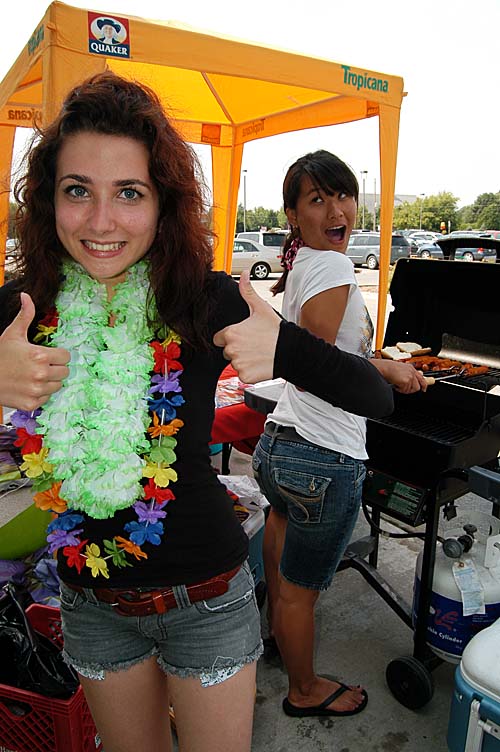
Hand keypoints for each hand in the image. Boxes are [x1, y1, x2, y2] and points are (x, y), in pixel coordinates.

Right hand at [0, 292, 69, 410]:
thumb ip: (25, 315)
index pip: (66, 357)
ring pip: (57, 385)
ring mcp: (36, 390)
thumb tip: (26, 296)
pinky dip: (40, 393)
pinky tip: (28, 386)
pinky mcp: (32, 403)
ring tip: (34, 375)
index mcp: (40, 355)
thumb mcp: (12, 334)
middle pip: (65, 372)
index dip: (58, 355)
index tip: (49, 355)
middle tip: (41, 365)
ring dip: (50, 381)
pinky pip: (46, 398)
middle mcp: (41, 374)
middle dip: (55, 368)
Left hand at [213, 272, 280, 382]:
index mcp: (231, 333)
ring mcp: (238, 364)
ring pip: (235, 364)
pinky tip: (260, 364)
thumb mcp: (261, 308)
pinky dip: (250, 373)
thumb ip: (247, 292)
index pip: (219, 338)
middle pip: (227, 352)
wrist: (291, 351)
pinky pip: (242, 375)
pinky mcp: (244, 376)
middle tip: (254, 346)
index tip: (243, 337)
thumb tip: (243, 275)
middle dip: (238, 350)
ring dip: (244, 361)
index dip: (230, 337)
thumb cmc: (277, 331)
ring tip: (259, 354)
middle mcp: (231, 349)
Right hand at [370, 358, 427, 393]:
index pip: (421, 378)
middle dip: (411, 390)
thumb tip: (407, 382)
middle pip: (417, 387)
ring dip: (404, 389)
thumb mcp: (400, 369)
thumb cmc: (388, 368)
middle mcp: (412, 372)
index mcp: (411, 368)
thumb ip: (406, 374)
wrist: (384, 367)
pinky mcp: (406, 381)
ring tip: (397, 385)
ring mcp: (410, 377)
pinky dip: (399, 389)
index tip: (424, 389)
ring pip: (411, 389)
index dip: (423, 385)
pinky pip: (404, 390)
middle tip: (404, 389)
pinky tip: (395, 384)